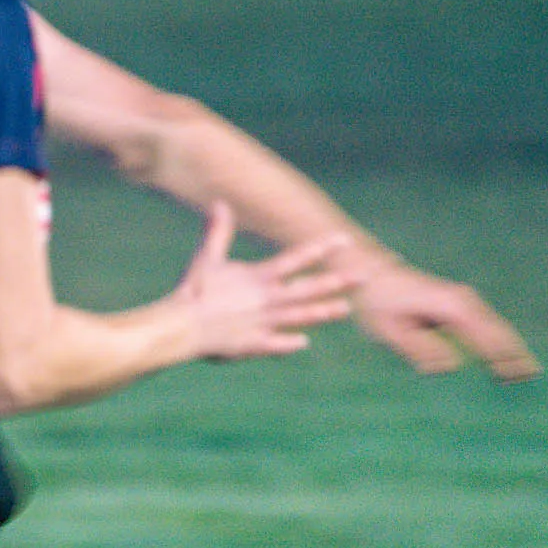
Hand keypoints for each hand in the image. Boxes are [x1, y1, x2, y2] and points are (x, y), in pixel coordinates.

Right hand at [172, 202, 359, 360]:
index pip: (297, 259)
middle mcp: (269, 299)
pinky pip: (277, 345)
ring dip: (324, 312)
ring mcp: (265, 323)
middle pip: (309, 289)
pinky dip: (289, 344)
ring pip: (302, 317)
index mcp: (260, 277)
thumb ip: (218, 232)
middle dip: (338, 283)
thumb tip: (219, 202)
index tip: (344, 240)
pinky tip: (303, 342)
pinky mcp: (254, 344)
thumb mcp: (207, 257)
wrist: (182, 326)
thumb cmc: (193, 290)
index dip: (321, 248)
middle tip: (364, 277)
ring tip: (345, 309)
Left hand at [351, 260, 540, 380]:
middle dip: (516, 354)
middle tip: (532, 378)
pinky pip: (486, 326)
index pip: (486, 336)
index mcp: (451, 308)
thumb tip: (451, 366)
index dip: (502, 357)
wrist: (371, 274)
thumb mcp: (392, 330)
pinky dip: (499, 342)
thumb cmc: (378, 304)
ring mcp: (464, 301)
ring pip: (496, 328)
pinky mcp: (459, 305)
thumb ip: (422, 348)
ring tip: (528, 374)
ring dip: (511, 349)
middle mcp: (464, 301)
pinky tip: (507, 360)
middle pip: (499, 331)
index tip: (515, 376)